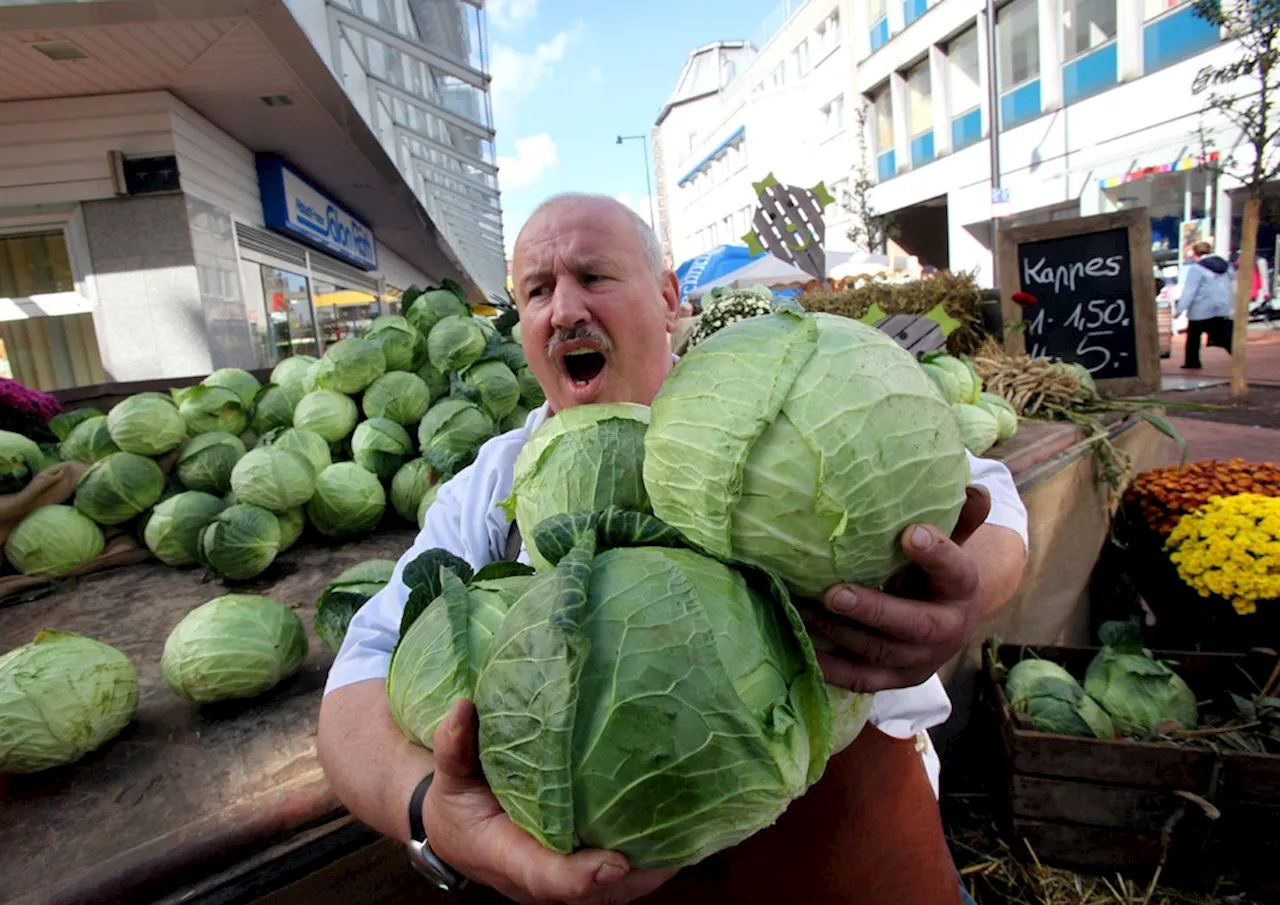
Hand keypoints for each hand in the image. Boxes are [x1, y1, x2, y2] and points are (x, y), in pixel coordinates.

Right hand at [424, 699, 675, 904]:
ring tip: (695, 838)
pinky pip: (616, 879)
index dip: (578, 876)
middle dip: (636, 876)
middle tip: (681, 846)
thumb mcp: (449, 775)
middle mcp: (537, 877)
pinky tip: (681, 832)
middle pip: (594, 893)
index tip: (613, 864)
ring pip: (613, 891)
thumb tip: (463, 707)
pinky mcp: (576, 869)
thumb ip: (455, 746)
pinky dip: (648, 861)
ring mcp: (559, 879)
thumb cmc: (457, 803)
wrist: (453, 832)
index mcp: (504, 854)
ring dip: (651, 869)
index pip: (543, 875)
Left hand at [802, 486, 992, 693]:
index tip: (911, 534)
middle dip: (873, 610)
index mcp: (962, 588)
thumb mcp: (952, 543)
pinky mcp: (897, 681)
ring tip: (802, 607)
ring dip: (838, 632)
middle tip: (833, 593)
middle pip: (914, 624)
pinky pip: (861, 679)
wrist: (950, 623)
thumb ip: (959, 517)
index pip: (955, 570)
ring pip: (879, 651)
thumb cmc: (938, 573)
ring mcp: (921, 660)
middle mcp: (948, 629)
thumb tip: (971, 485)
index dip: (936, 554)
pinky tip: (803, 646)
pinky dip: (831, 668)